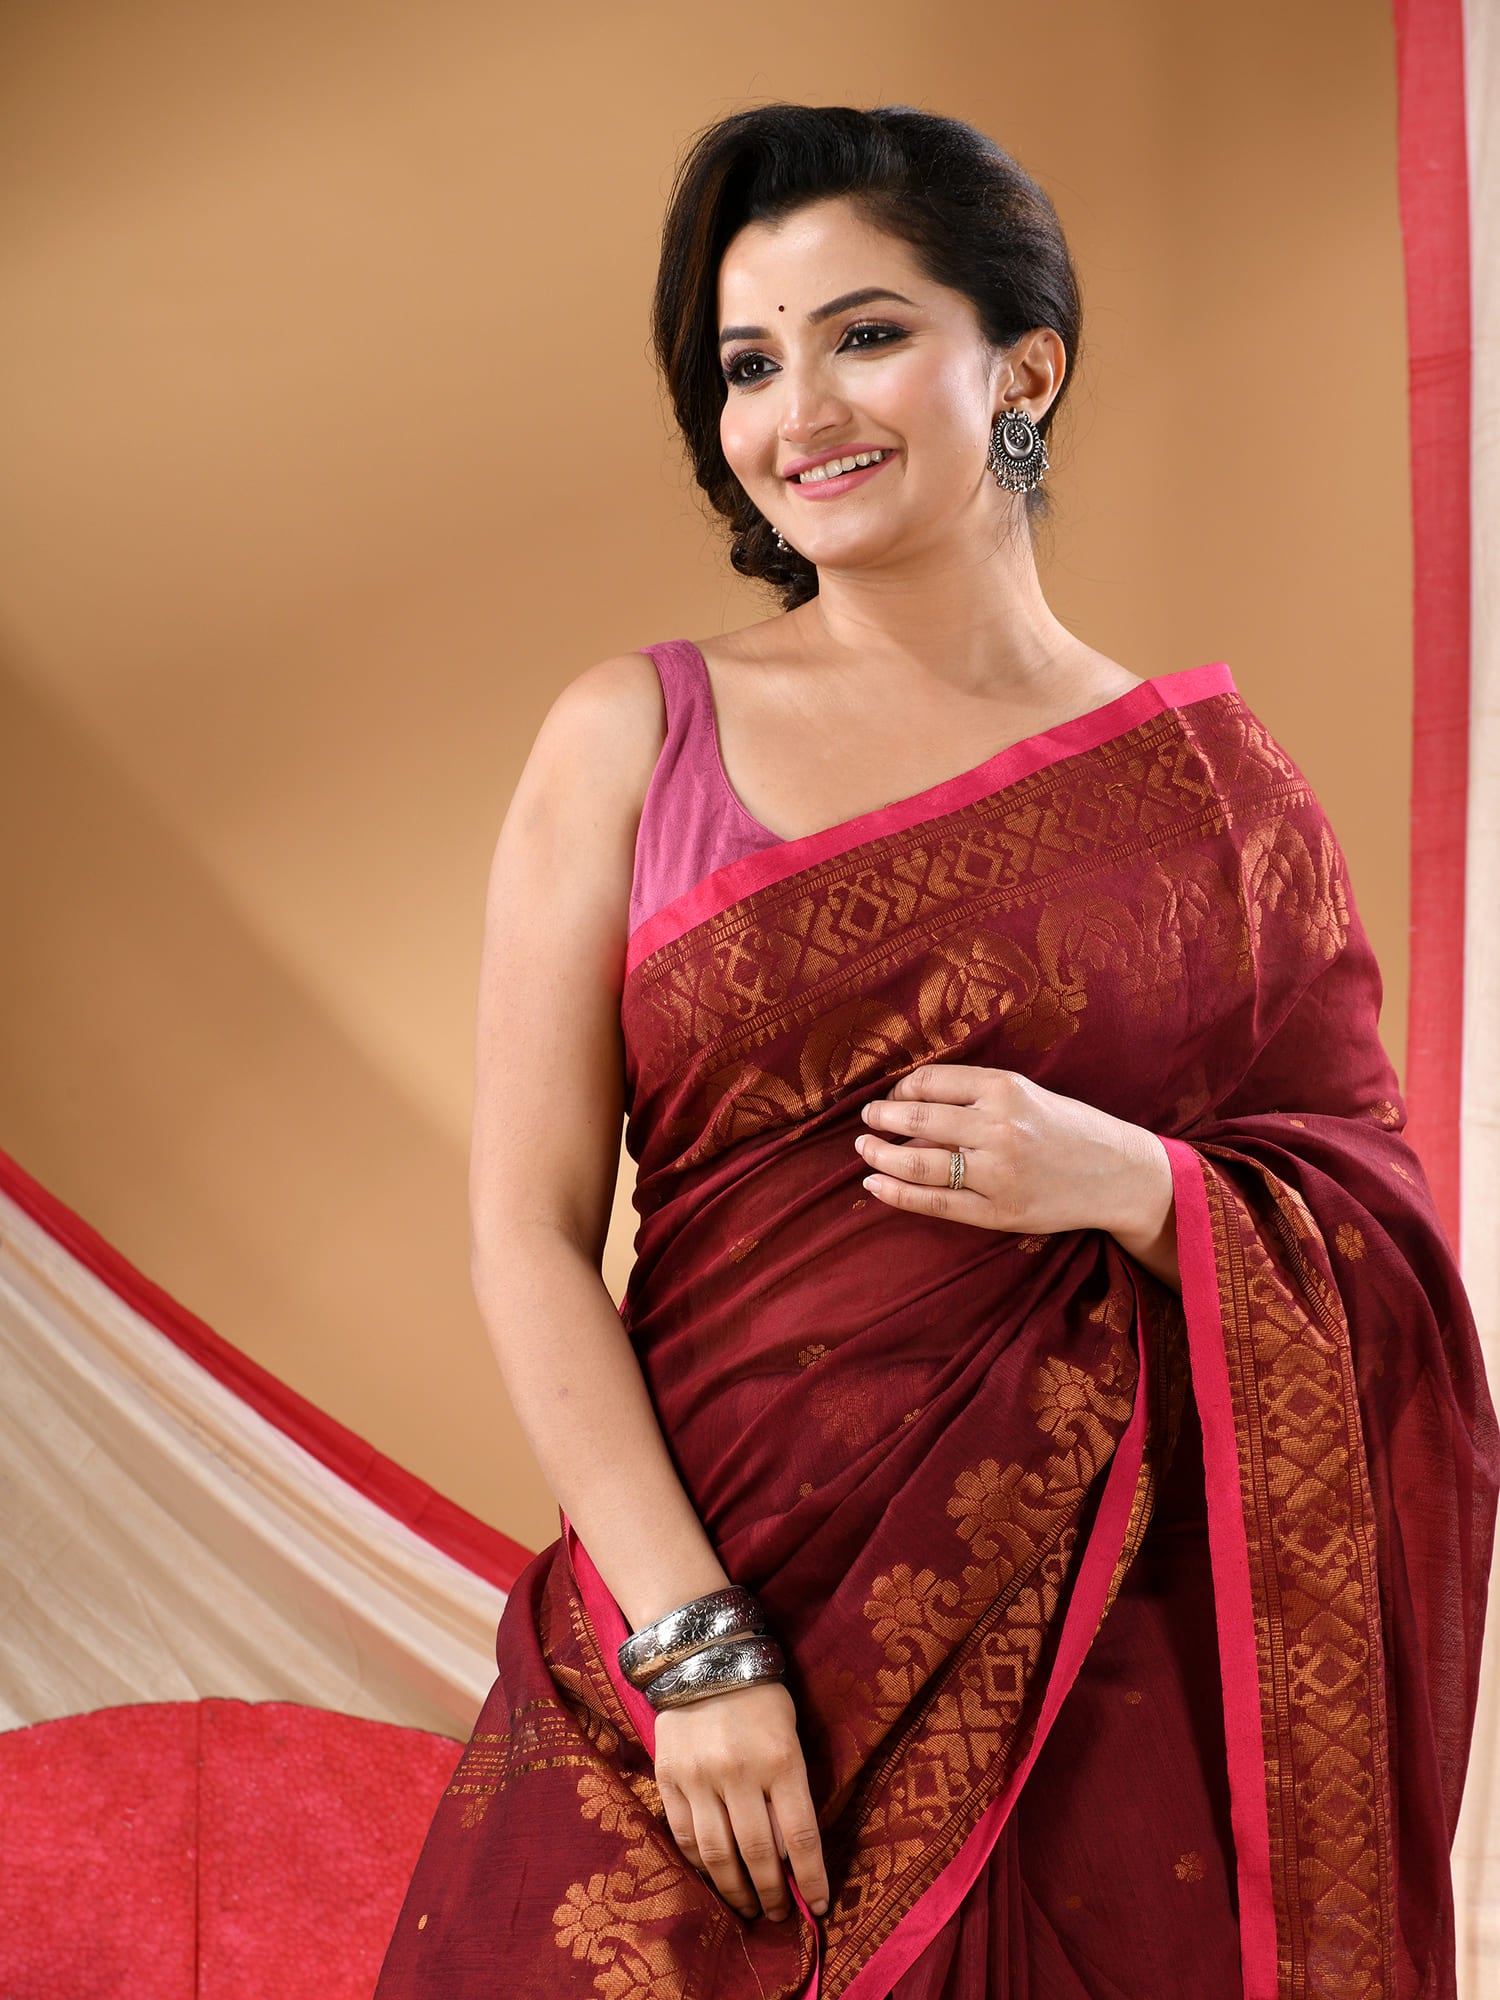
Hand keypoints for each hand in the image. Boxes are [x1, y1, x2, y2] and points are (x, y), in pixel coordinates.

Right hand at [654, 1681, 829, 1924]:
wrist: (705, 1657)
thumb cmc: (761, 1698)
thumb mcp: (789, 1737)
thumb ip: (789, 1792)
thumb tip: (788, 1858)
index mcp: (781, 1760)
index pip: (800, 1837)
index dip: (810, 1880)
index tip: (817, 1908)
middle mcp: (740, 1772)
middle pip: (758, 1853)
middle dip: (772, 1894)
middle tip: (779, 1915)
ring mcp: (700, 1776)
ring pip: (718, 1854)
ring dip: (735, 1890)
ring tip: (749, 1907)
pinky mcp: (669, 1777)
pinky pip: (685, 1835)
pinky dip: (701, 1864)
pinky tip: (714, 1876)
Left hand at [853, 1063, 1179, 1286]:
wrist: (1119, 1174)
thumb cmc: (1069, 1129)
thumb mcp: (1026, 1095)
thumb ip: (974, 1099)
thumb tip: (909, 1110)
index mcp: (1006, 1088)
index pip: (931, 1082)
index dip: (901, 1089)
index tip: (893, 1096)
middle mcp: (999, 1127)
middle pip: (918, 1118)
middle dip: (883, 1118)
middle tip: (866, 1119)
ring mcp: (997, 1173)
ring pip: (918, 1162)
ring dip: (881, 1153)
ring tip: (864, 1149)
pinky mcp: (997, 1211)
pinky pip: (934, 1202)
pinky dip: (897, 1192)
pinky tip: (875, 1184)